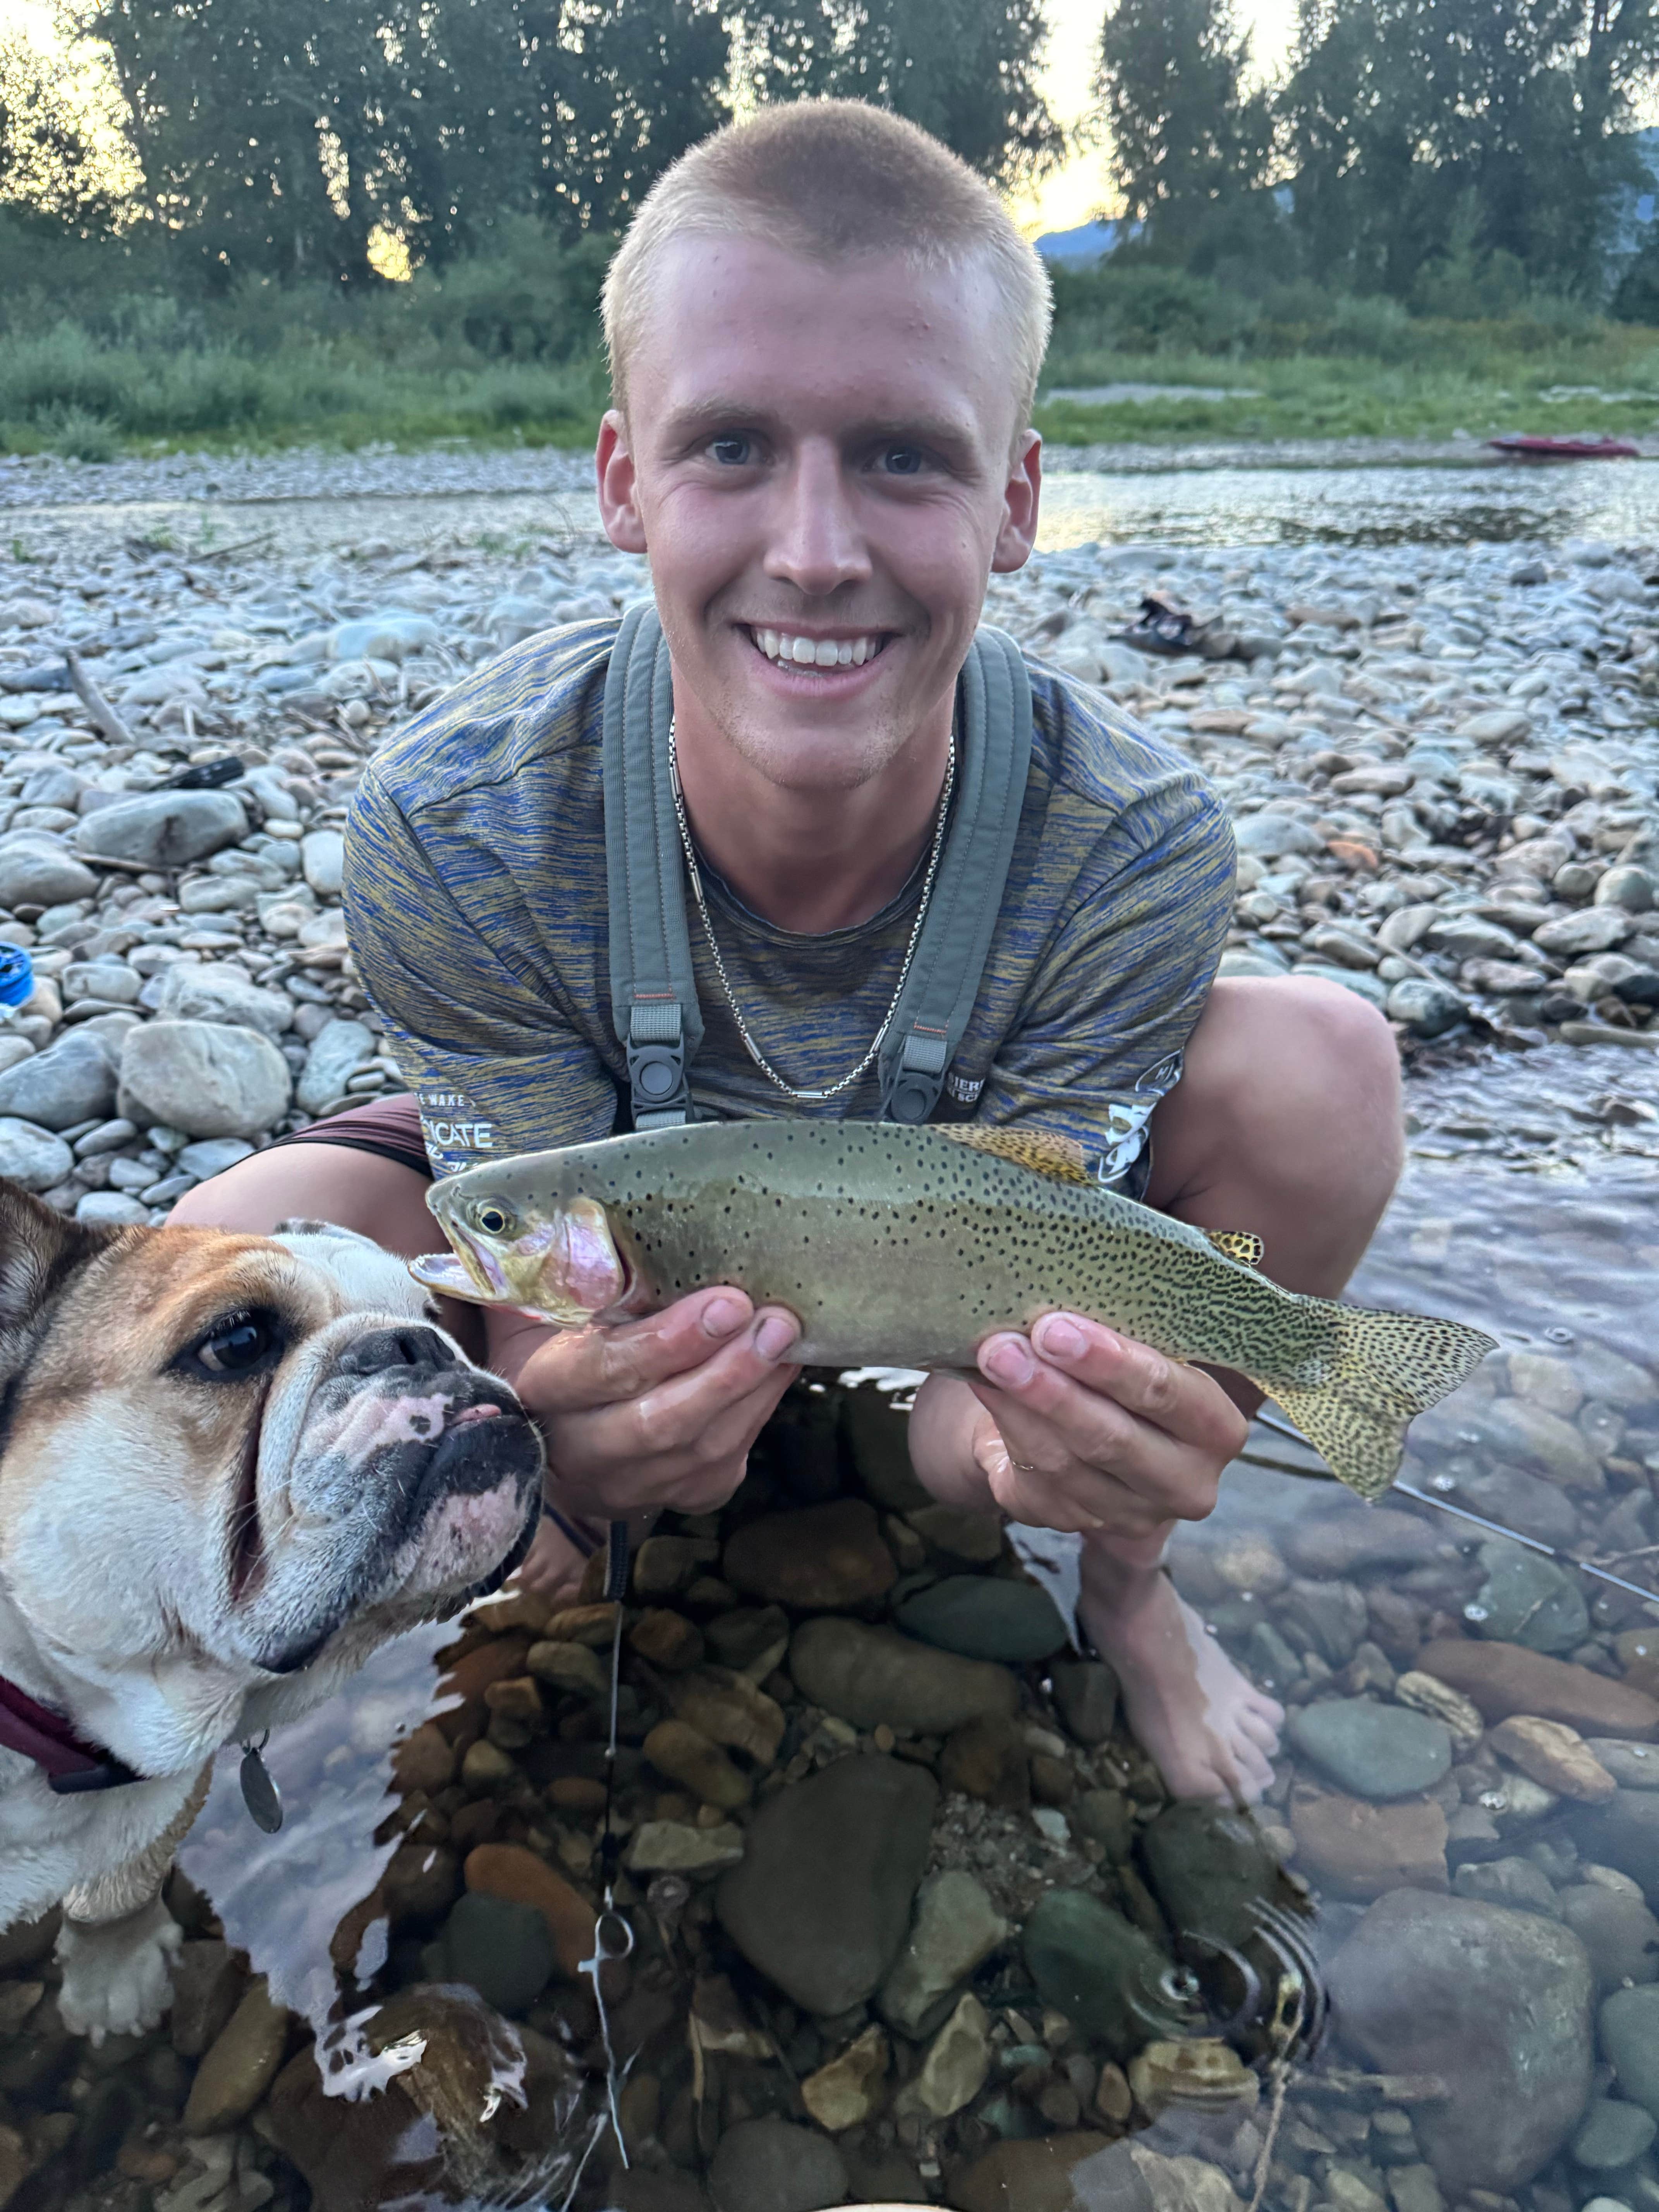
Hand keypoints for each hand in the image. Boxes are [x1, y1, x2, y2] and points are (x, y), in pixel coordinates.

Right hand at [485, 1287, 799, 1521]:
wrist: (556, 1435)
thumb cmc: (557, 1344)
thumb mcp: (539, 1306)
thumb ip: (561, 1269)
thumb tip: (586, 1211)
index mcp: (541, 1391)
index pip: (602, 1372)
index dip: (666, 1343)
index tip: (727, 1303)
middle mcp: (580, 1450)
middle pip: (660, 1423)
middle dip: (726, 1373)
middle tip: (775, 1322)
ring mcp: (631, 1483)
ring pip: (702, 1447)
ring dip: (753, 1389)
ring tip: (788, 1334)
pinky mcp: (680, 1495)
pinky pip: (728, 1459)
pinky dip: (761, 1409)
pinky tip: (781, 1365)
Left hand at [943, 1311, 1246, 1548]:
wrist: (1088, 1423)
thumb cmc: (1121, 1369)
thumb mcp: (1142, 1347)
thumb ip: (1123, 1328)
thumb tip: (1055, 1293)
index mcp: (1215, 1428)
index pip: (1169, 1395)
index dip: (1112, 1363)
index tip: (1054, 1328)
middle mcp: (1184, 1482)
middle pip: (1115, 1438)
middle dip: (1054, 1391)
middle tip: (1005, 1347)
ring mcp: (1129, 1513)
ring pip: (1067, 1463)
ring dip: (1021, 1408)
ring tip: (987, 1360)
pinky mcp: (1073, 1522)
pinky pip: (1034, 1480)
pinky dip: (1005, 1428)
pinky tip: (983, 1387)